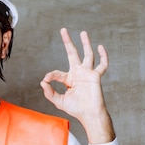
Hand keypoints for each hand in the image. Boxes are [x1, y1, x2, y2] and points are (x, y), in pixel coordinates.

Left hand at [40, 28, 115, 143]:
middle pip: (72, 53)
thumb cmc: (76, 109)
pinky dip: (103, 56)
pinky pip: (102, 65)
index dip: (50, 76)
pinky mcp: (96, 77)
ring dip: (85, 43)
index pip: (57, 73)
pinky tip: (100, 47)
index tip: (46, 80)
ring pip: (87, 55)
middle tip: (63, 30)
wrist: (89, 115)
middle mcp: (78, 73)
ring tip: (82, 32)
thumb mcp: (59, 101)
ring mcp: (87, 73)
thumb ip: (49, 92)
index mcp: (69, 79)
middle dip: (68, 42)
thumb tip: (42, 82)